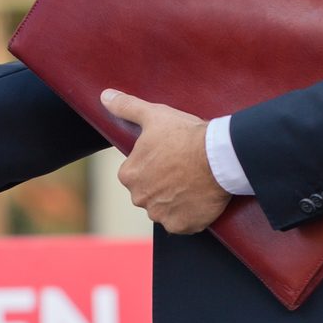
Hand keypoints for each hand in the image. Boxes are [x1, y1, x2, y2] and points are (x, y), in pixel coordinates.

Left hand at [103, 88, 229, 233]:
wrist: (218, 156)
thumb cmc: (185, 134)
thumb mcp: (153, 115)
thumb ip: (126, 107)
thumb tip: (105, 96)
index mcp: (129, 176)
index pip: (136, 172)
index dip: (153, 163)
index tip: (169, 155)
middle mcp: (140, 199)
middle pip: (149, 192)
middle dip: (162, 183)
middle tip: (182, 167)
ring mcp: (161, 215)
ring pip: (165, 208)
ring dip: (175, 199)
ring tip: (192, 181)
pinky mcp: (183, 226)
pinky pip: (183, 222)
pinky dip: (190, 213)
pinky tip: (199, 197)